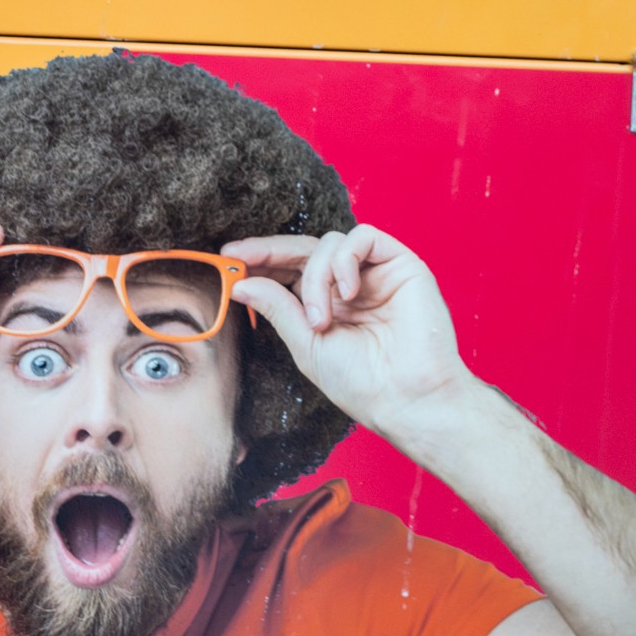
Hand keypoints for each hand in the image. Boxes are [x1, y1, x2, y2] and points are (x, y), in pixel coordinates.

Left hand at [225, 227, 479, 449]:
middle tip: (242, 256)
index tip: (229, 256)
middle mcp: (350, 284)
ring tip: (321, 319)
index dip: (262, 260)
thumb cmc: (362, 383)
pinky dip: (346, 259)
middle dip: (271, 250)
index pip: (291, 270)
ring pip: (331, 242)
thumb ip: (279, 309)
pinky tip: (348, 291)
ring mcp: (375, 272)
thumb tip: (242, 282)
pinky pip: (365, 238)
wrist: (407, 397)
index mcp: (328, 304)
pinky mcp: (401, 264)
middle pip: (306, 248)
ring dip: (316, 276)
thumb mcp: (307, 345)